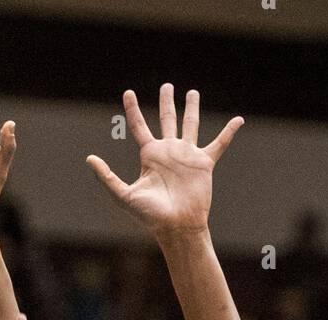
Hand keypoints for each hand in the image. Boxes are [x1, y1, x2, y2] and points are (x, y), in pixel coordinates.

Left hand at [87, 85, 242, 236]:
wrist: (176, 226)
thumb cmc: (150, 215)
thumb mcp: (123, 195)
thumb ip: (107, 177)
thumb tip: (89, 159)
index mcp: (150, 156)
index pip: (139, 126)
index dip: (132, 109)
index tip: (128, 92)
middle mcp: (169, 152)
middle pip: (167, 119)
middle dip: (166, 102)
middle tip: (166, 86)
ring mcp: (187, 156)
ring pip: (190, 125)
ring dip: (192, 109)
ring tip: (192, 92)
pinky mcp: (204, 164)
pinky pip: (219, 144)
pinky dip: (229, 132)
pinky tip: (238, 120)